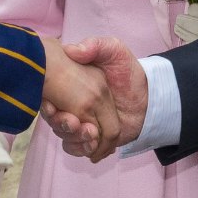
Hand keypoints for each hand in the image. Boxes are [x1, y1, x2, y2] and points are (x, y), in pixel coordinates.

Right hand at [38, 35, 122, 162]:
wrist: (148, 93)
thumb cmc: (127, 70)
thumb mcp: (113, 50)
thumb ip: (95, 46)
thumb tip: (73, 50)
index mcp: (71, 89)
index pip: (51, 102)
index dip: (48, 107)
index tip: (52, 107)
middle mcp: (73, 107)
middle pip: (58, 123)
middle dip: (63, 126)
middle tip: (75, 122)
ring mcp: (83, 124)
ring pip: (68, 139)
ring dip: (76, 140)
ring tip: (91, 134)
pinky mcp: (93, 139)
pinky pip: (79, 150)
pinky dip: (84, 150)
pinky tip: (95, 148)